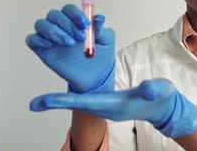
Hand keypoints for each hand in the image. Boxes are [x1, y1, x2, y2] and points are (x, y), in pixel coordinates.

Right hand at [26, 4, 114, 93]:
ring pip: (41, 24)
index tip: (86, 25)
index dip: (75, 14)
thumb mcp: (106, 41)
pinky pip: (31, 39)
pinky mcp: (42, 49)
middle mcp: (60, 26)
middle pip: (54, 15)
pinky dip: (38, 39)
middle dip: (67, 24)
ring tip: (70, 44)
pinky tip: (50, 46)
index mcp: (74, 20)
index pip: (69, 9)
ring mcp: (50, 37)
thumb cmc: (100, 56)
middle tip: (80, 38)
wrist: (95, 78)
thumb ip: (100, 29)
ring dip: (54, 31)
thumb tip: (98, 18)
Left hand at [30, 79, 196, 138]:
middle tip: (34, 104)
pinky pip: (85, 101)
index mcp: (116, 104)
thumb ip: (152, 89)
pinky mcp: (107, 103)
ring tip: (42, 101)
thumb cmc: (160, 98)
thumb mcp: (159, 91)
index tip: (46, 101)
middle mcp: (107, 108)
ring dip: (62, 101)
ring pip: (79, 103)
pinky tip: (63, 95)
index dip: (66, 100)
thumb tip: (148, 89)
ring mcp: (106, 107)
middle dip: (56, 103)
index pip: (86, 102)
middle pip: (76, 105)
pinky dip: (72, 98)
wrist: (162, 107)